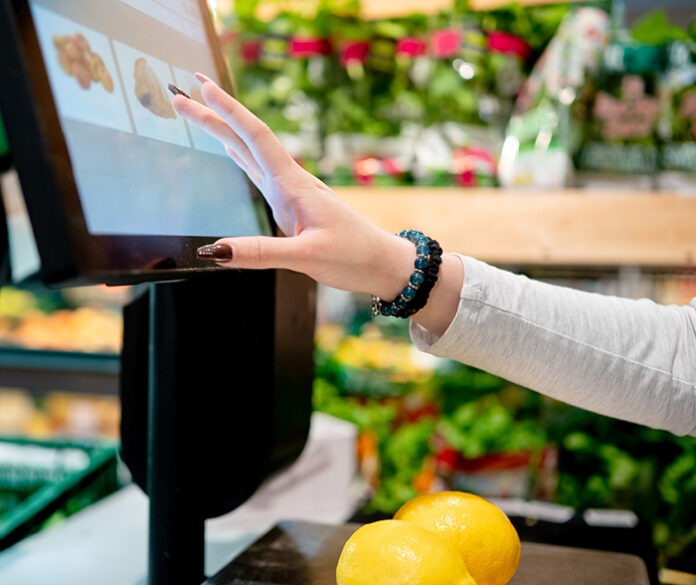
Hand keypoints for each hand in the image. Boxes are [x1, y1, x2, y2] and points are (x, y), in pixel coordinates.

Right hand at [172, 73, 413, 299]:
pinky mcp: (292, 207)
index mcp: (293, 186)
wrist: (383, 263)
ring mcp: (291, 193)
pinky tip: (231, 150)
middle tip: (180, 92)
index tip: (202, 86)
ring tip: (197, 111)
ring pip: (250, 154)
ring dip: (222, 132)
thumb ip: (261, 252)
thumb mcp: (307, 256)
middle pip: (245, 140)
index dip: (227, 111)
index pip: (255, 138)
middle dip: (212, 115)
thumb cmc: (354, 256)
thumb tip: (215, 250)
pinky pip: (259, 173)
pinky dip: (240, 157)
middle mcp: (290, 183)